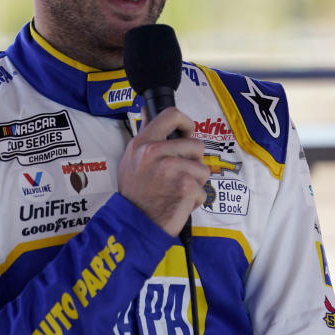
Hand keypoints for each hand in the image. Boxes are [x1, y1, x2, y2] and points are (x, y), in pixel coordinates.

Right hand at [117, 107, 208, 236]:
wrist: (135, 224)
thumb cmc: (134, 193)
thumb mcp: (131, 158)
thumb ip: (144, 134)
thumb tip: (147, 110)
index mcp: (144, 142)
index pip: (172, 114)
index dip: (186, 123)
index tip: (186, 135)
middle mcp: (157, 152)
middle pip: (196, 145)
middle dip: (194, 162)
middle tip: (179, 175)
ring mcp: (173, 169)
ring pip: (203, 169)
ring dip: (195, 183)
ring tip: (176, 191)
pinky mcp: (186, 187)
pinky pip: (203, 191)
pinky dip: (194, 201)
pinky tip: (178, 204)